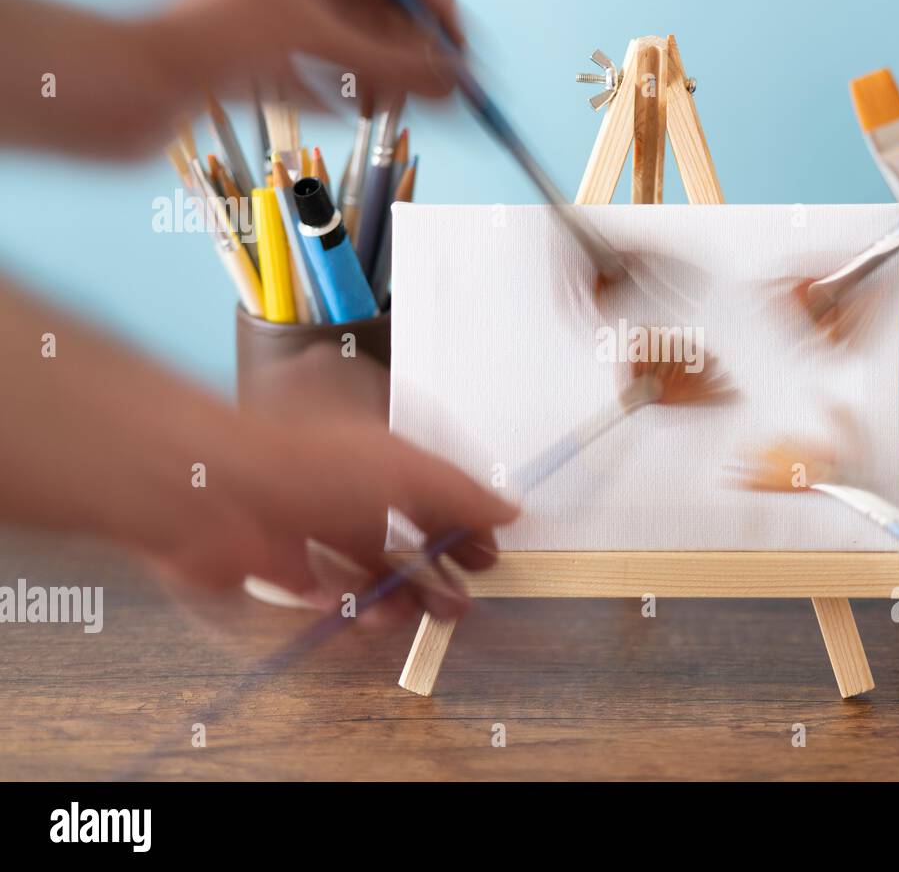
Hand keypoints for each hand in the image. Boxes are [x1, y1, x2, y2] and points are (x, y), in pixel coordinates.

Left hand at [0, 0, 464, 156]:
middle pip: (372, 16)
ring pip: (348, 54)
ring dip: (384, 81)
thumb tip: (459, 82)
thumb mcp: (318, 42)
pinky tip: (363, 117)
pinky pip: (317, 83)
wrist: (131, 91)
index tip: (465, 48)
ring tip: (408, 108)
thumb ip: (395, 62)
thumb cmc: (210, 46)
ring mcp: (267, 31)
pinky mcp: (253, 73)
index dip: (432, 8)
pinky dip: (345, 100)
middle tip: (450, 92)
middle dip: (413, 53)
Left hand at [151, 416, 517, 624]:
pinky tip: (356, 624)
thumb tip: (509, 508)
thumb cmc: (305, 464)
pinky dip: (338, 613)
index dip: (462, 521)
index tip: (487, 553)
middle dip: (432, 571)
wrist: (210, 491)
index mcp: (372, 452)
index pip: (431, 487)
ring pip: (359, 569)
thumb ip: (462, 494)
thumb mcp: (408, 470)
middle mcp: (338, 485)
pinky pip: (313, 596)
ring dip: (390, 597)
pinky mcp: (268, 563)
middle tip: (457, 603)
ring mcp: (302, 524)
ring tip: (404, 617)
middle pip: (398, 534)